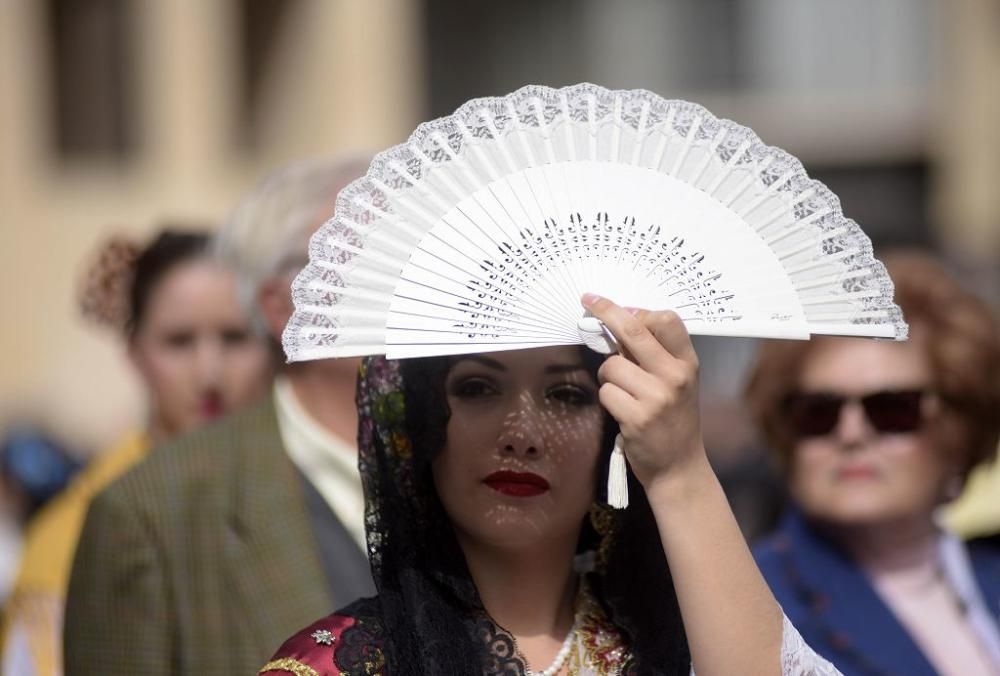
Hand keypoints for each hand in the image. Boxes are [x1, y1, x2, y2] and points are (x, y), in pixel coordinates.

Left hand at [581, 293, 706, 488]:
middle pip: (633, 330)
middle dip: (606, 312)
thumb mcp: (677, 383)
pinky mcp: (636, 418)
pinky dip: (608, 399)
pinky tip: (622, 412)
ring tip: (623, 392)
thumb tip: (620, 321)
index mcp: (687, 363)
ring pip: (611, 365)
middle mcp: (675, 376)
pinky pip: (605, 392)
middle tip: (588, 300)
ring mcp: (656, 398)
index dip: (638, 310)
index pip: (666, 320)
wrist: (680, 467)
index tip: (618, 307)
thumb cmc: (674, 421)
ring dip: (608, 376)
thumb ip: (654, 356)